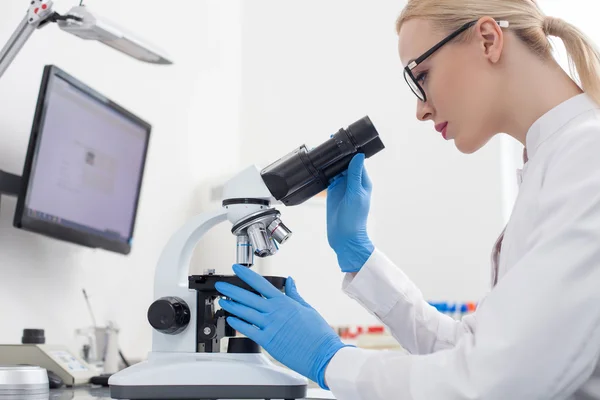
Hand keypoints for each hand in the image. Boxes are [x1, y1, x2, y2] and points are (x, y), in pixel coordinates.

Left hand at [215, 265, 347, 388]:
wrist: (322, 354)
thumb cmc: (318, 334)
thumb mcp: (307, 308)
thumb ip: (294, 294)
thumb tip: (290, 281)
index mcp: (284, 302)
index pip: (260, 284)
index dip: (246, 275)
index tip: (236, 269)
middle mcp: (275, 312)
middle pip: (248, 297)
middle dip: (232, 290)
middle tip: (221, 285)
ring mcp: (270, 326)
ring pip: (245, 312)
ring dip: (231, 306)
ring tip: (222, 301)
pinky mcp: (267, 341)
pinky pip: (248, 330)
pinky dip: (238, 323)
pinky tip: (231, 319)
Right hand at [327, 153, 374, 271]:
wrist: (344, 237)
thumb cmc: (355, 219)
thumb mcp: (356, 194)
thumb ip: (355, 175)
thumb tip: (359, 156)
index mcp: (363, 181)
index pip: (357, 161)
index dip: (351, 150)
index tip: (343, 140)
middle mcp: (353, 182)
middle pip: (345, 163)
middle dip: (339, 154)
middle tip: (330, 142)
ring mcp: (342, 187)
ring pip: (336, 170)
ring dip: (331, 162)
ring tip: (322, 151)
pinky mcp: (333, 193)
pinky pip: (328, 178)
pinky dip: (324, 172)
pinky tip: (319, 166)